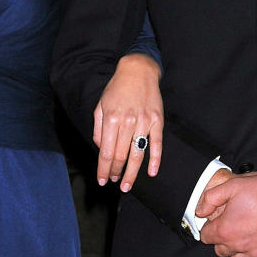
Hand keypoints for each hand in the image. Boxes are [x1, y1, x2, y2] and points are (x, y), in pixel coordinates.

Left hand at [93, 52, 163, 191]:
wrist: (138, 71)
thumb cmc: (117, 89)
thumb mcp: (101, 105)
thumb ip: (98, 129)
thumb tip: (102, 150)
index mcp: (111, 119)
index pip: (106, 152)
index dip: (104, 169)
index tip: (103, 180)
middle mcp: (127, 122)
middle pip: (121, 156)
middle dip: (116, 173)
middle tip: (115, 183)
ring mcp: (144, 122)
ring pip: (137, 154)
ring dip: (132, 173)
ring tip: (127, 185)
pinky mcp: (157, 121)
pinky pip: (157, 144)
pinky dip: (155, 160)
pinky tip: (152, 172)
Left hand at [197, 172, 256, 256]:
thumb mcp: (233, 185)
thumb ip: (210, 199)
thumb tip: (200, 212)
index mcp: (225, 230)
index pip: (205, 237)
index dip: (210, 227)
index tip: (218, 220)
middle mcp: (238, 245)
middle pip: (221, 250)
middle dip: (223, 239)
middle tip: (233, 227)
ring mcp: (255, 253)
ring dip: (237, 252)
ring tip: (244, 239)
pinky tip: (256, 251)